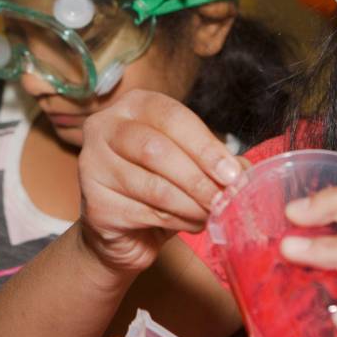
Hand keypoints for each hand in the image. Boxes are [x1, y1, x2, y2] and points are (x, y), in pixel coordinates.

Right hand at [77, 90, 242, 272]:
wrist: (124, 231)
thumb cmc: (161, 184)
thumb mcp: (191, 163)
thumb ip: (216, 160)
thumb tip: (244, 170)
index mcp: (134, 105)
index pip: (172, 117)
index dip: (206, 147)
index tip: (233, 174)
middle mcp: (104, 128)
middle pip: (157, 150)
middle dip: (199, 179)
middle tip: (225, 199)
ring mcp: (92, 165)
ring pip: (153, 186)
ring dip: (192, 205)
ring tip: (212, 214)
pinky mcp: (94, 204)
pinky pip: (145, 213)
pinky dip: (177, 222)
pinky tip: (190, 224)